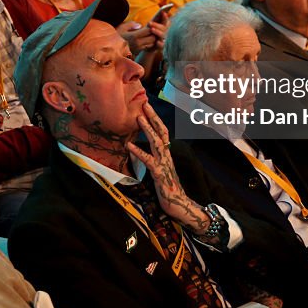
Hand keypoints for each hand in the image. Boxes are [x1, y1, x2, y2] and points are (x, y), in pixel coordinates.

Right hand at [117, 21, 155, 53]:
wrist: (110, 50)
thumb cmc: (114, 37)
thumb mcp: (121, 28)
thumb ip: (131, 25)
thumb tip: (140, 25)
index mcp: (134, 36)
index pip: (149, 30)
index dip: (151, 26)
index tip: (150, 24)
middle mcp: (137, 44)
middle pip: (152, 38)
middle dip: (154, 33)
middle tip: (151, 29)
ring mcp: (138, 49)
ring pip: (151, 44)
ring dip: (152, 39)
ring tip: (149, 34)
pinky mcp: (138, 53)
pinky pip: (147, 47)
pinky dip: (149, 43)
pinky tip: (145, 39)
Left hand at [126, 104, 210, 235]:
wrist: (179, 204)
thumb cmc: (168, 188)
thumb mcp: (160, 169)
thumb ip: (154, 158)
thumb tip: (142, 148)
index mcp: (167, 153)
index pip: (163, 132)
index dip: (156, 119)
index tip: (148, 107)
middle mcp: (167, 155)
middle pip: (162, 131)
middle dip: (154, 117)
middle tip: (145, 103)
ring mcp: (164, 163)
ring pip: (157, 142)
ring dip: (148, 129)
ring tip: (138, 118)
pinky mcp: (159, 173)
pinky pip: (148, 160)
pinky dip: (138, 151)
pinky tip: (129, 145)